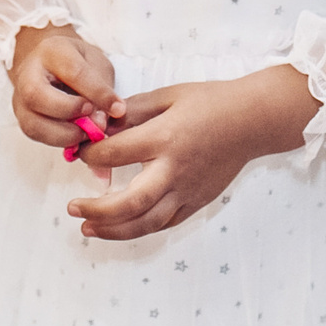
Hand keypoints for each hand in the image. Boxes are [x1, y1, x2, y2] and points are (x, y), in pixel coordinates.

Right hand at [10, 24, 122, 151]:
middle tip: (94, 120)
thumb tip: (100, 122)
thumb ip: (101, 89)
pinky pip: (36, 135)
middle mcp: (28, 73)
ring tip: (87, 133)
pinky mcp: (22, 117)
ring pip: (33, 123)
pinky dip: (59, 141)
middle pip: (37, 95)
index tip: (118, 109)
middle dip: (69, 112)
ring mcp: (19, 97)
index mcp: (52, 50)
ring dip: (65, 134)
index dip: (97, 93)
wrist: (51, 64)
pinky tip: (77, 137)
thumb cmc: (77, 61)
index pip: (73, 72)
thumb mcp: (96, 63)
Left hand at [65, 65, 319, 241]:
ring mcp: (187, 191)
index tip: (79, 151)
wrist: (252, 121)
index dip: (91, 154)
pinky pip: (165, 223)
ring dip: (113, 230)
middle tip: (73, 208)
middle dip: (97, 209)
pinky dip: (140, 229)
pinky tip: (121, 228)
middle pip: (129, 203)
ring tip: (87, 228)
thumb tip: (101, 123)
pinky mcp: (197, 202)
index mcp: (164, 138)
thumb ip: (133, 110)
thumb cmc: (210, 102)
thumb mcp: (169, 95)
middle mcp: (174, 170)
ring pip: (146, 222)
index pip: (116, 153)